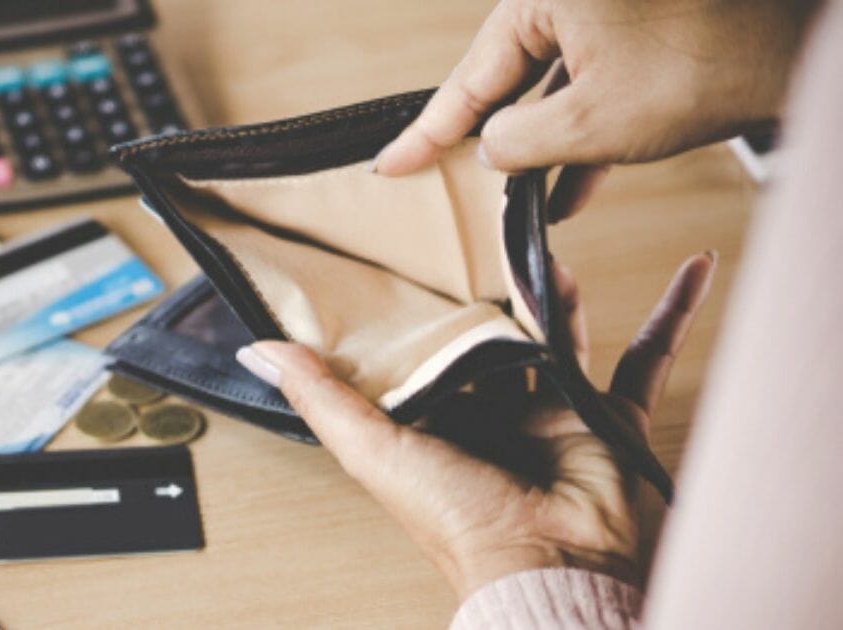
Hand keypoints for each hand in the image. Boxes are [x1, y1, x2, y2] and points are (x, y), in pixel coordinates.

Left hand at [234, 252, 715, 597]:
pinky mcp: (608, 416)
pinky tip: (691, 268)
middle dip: (488, 289)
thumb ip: (321, 396)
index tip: (405, 251)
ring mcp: (554, 412)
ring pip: (559, 334)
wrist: (554, 566)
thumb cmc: (461, 520)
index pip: (423, 349)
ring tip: (546, 236)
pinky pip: (646, 355)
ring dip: (557, 288)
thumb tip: (259, 349)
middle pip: (492, 335)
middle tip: (479, 230)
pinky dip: (672, 313)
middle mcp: (492, 414)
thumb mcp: (374, 449)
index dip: (416, 305)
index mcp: (435, 420)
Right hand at [375, 0, 813, 219]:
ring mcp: (605, 15)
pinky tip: (569, 190)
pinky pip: (589, 89)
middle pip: (505, 77)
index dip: (428, 130)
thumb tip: (487, 147)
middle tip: (434, 177)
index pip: (470, 75)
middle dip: (484, 137)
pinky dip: (578, 137)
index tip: (390, 165)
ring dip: (537, 147)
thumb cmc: (702, 67)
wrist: (795, 54)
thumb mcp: (588, 121)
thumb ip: (517, 139)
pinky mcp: (637, 37)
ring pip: (550, 89)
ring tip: (515, 199)